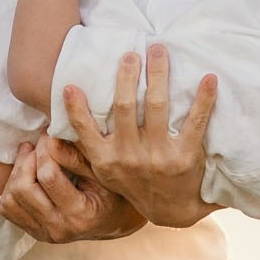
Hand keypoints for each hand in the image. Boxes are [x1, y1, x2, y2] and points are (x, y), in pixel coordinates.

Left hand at [0, 141, 147, 242]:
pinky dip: (11, 188)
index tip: (49, 136)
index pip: (48, 177)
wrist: (112, 221)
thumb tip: (50, 141)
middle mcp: (58, 229)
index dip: (45, 151)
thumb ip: (76, 158)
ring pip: (10, 200)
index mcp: (79, 215)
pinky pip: (8, 209)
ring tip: (31, 157)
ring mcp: (43, 233)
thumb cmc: (112, 192)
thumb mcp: (102, 173)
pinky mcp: (33, 232)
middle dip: (27, 160)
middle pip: (23, 189)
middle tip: (37, 145)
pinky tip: (27, 175)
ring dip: (17, 173)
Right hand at [59, 45, 219, 227]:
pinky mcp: (185, 157)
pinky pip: (195, 122)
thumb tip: (50, 133)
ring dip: (158, 75)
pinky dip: (204, 99)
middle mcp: (130, 157)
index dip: (76, 109)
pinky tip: (209, 78)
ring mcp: (158, 156)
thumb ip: (82, 151)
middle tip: (130, 53)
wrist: (170, 209)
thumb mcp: (104, 172)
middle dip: (126, 77)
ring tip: (158, 50)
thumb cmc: (132, 181)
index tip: (70, 86)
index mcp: (107, 159)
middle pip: (125, 108)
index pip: (86, 131)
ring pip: (156, 106)